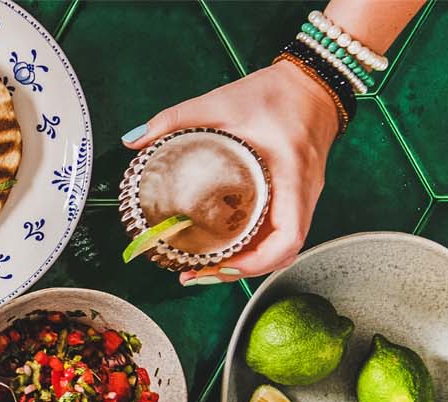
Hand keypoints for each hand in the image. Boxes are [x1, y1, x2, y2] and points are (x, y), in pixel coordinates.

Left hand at [124, 59, 341, 283]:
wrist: (314, 82)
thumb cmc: (277, 93)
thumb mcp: (222, 101)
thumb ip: (176, 118)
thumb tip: (134, 139)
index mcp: (293, 175)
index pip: (287, 238)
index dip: (255, 262)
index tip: (220, 264)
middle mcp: (304, 193)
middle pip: (283, 252)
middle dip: (242, 270)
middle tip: (198, 274)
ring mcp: (304, 197)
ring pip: (282, 246)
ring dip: (247, 262)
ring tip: (206, 269)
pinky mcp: (297, 195)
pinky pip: (279, 231)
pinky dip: (254, 246)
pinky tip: (226, 248)